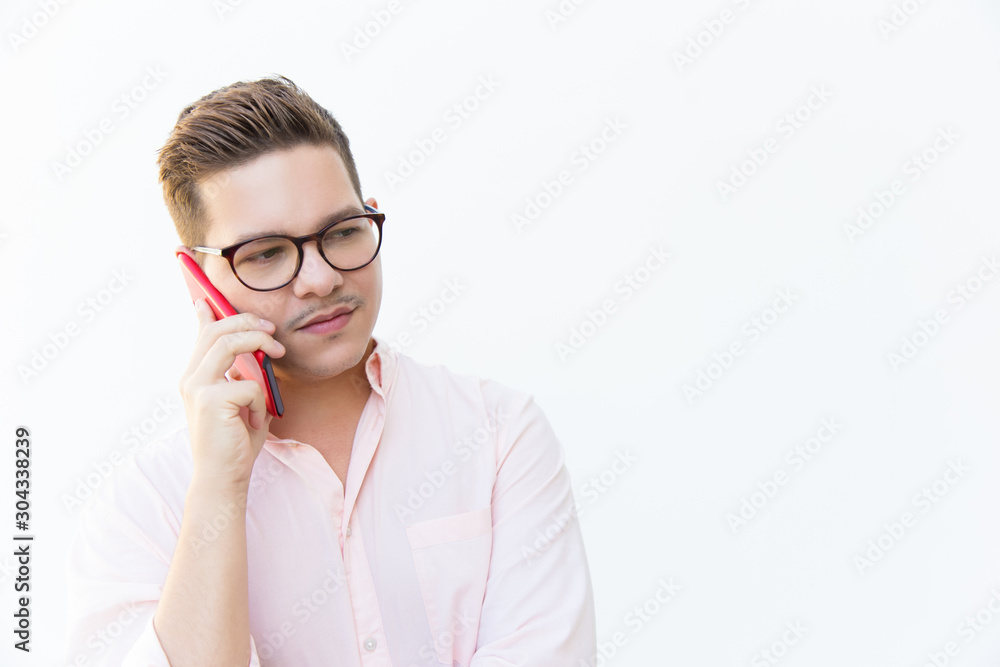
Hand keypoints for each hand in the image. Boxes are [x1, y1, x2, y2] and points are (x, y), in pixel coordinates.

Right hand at [178, 299, 285, 489]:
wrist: (224, 478)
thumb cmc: (236, 443)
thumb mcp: (241, 402)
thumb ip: (241, 377)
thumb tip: (253, 354)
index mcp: (196, 378)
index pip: (201, 336)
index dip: (206, 314)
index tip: (207, 297)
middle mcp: (191, 379)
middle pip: (217, 331)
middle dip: (249, 322)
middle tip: (273, 330)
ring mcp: (197, 388)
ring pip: (229, 343)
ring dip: (259, 342)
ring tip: (278, 352)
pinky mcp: (210, 401)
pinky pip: (249, 384)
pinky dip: (261, 401)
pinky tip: (256, 420)